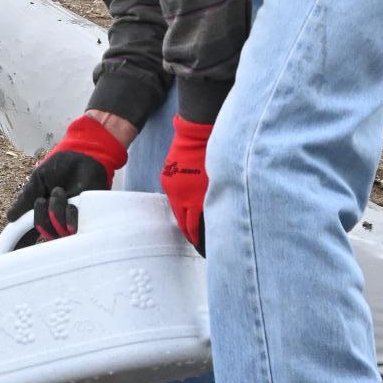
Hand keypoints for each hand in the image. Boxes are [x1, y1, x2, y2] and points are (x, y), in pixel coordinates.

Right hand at [7, 114, 128, 240]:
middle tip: (44, 198)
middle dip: (40, 215)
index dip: (19, 242)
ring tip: (61, 192)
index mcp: (41, 210)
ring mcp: (70, 220)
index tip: (9, 252)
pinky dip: (70, 216)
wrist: (84, 155)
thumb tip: (10, 217)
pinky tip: (72, 204)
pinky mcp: (86, 218)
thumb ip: (26, 198)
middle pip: (41, 231)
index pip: (28, 232)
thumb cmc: (61, 165)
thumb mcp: (38, 179)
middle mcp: (55, 218)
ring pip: (56, 231)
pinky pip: (73, 229)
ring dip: (55, 209)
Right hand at [161, 118, 211, 254]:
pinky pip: (173, 195)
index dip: (195, 238)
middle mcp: (179, 196)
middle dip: (187, 231)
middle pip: (181, 221)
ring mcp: (171, 187)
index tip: (198, 245)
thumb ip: (212, 202)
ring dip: (183, 215)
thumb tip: (213, 216)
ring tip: (191, 221)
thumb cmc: (211, 157)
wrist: (195, 136)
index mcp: (193, 199)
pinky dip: (180, 200)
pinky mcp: (167, 177)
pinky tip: (187, 201)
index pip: (191, 227)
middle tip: (193, 239)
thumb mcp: (216, 184)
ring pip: (176, 208)